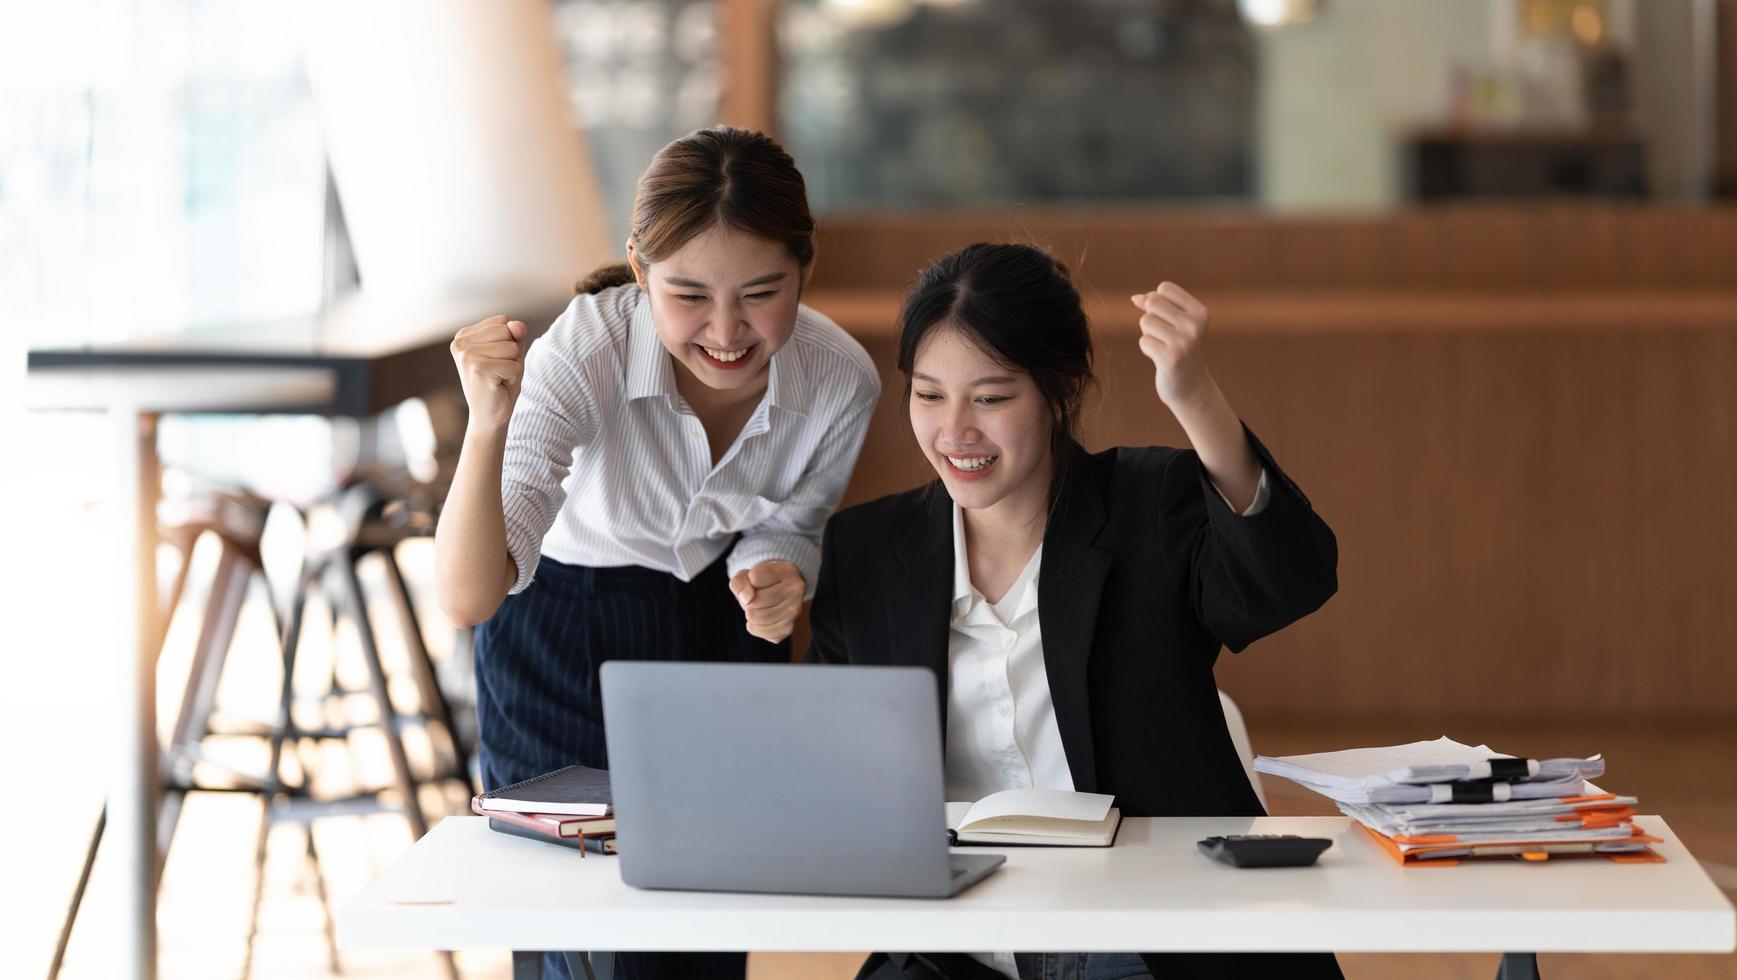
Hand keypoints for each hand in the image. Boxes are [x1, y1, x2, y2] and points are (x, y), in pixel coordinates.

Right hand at [450, 314, 527, 431]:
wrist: (489, 416)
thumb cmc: (500, 383)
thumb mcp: (511, 353)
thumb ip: (516, 334)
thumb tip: (516, 325)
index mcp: (464, 335)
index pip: (503, 321)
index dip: (509, 342)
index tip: (496, 360)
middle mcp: (460, 343)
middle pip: (507, 331)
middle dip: (512, 353)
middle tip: (499, 371)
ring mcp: (467, 356)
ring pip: (512, 347)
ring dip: (513, 365)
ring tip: (498, 378)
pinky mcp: (478, 369)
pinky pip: (514, 365)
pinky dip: (513, 377)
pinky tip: (498, 386)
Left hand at [729, 560, 804, 643]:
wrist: (778, 593)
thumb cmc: (761, 581)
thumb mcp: (747, 574)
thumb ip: (740, 582)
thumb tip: (747, 599)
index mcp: (789, 571)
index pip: (755, 577)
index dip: (749, 579)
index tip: (758, 579)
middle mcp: (796, 591)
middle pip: (755, 600)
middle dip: (749, 599)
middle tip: (756, 595)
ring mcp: (794, 611)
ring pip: (755, 617)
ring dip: (750, 612)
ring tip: (759, 606)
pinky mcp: (787, 628)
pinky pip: (757, 630)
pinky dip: (753, 625)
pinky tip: (761, 618)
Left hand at [1131, 283, 1213, 409]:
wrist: (1191, 385)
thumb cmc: (1180, 349)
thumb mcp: (1174, 324)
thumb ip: (1156, 306)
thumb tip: (1136, 298)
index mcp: (1200, 312)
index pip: (1164, 288)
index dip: (1157, 301)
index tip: (1166, 319)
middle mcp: (1195, 325)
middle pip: (1152, 303)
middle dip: (1150, 317)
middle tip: (1162, 334)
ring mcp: (1184, 342)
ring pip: (1146, 321)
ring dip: (1148, 334)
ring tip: (1162, 346)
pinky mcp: (1171, 358)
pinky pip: (1144, 341)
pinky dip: (1147, 349)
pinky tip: (1160, 358)